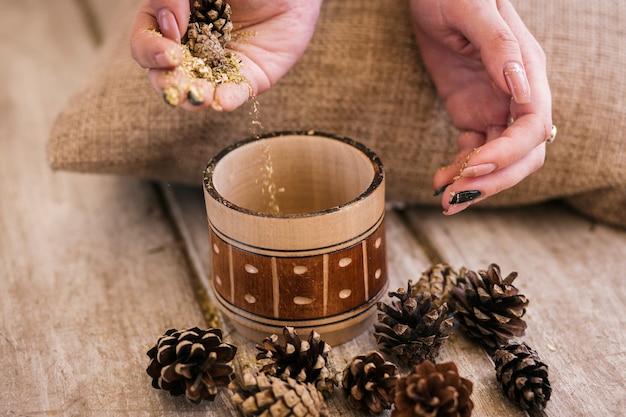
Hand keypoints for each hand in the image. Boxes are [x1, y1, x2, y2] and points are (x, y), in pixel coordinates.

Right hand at [130, 0, 321, 110]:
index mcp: (173, 22)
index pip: (146, 42)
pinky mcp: (249, 78)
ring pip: (196, 91)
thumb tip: (168, 26)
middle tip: (175, 79)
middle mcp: (192, 47)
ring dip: (193, 97)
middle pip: (164, 74)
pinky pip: (234, 94)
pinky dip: (226, 100)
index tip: (168, 46)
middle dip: (167, 81)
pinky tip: (222, 101)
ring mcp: (219, 65)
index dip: (150, 49)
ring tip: (199, 95)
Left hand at [410, 0, 552, 214]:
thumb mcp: (472, 9)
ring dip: (473, 184)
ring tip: (443, 200)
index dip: (508, 153)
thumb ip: (500, 46)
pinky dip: (458, 170)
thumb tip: (521, 87)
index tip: (473, 165)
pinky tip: (438, 180)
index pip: (533, 127)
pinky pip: (473, 151)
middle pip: (522, 154)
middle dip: (491, 181)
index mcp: (527, 71)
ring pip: (498, 161)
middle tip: (454, 199)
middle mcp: (515, 95)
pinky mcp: (471, 112)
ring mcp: (493, 107)